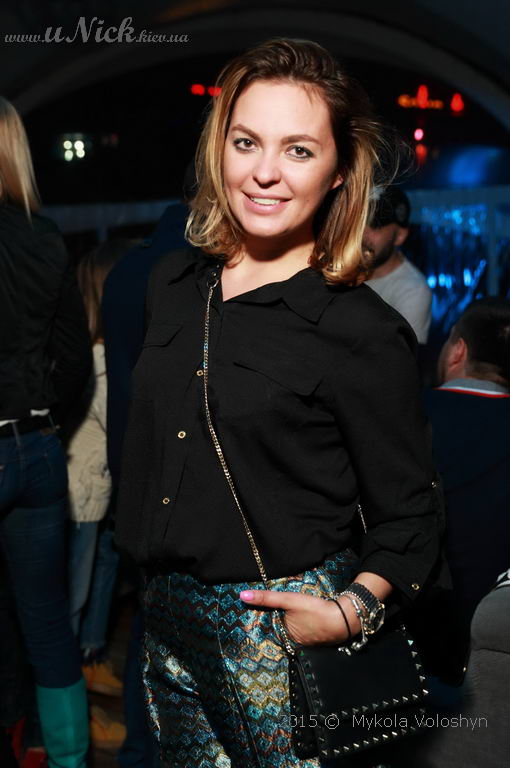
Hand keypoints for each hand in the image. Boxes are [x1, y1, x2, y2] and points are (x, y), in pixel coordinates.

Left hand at [239, 589, 359, 646]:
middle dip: (282, 620)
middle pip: (283, 628)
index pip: (270, 626)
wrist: (343, 618)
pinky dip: (306, 625)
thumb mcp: (289, 600)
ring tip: (297, 613)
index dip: (268, 617)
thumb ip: (267, 598)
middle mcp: (294, 644)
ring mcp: (307, 644)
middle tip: (283, 609)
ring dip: (295, 623)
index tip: (263, 610)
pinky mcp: (319, 640)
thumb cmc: (314, 610)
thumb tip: (242, 596)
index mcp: (284, 637)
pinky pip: (307, 632)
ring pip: (295, 630)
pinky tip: (309, 618)